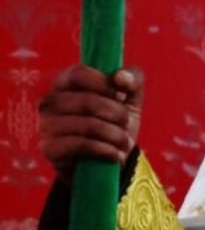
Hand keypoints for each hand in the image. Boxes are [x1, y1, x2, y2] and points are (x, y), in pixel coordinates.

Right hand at [37, 64, 143, 184]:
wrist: (110, 156)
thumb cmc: (117, 119)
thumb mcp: (131, 95)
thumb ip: (132, 78)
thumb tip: (120, 77)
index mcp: (67, 82)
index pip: (78, 73)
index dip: (104, 83)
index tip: (121, 95)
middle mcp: (51, 102)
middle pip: (85, 101)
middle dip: (115, 113)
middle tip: (127, 122)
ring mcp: (46, 125)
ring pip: (85, 125)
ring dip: (114, 134)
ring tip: (124, 141)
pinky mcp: (49, 149)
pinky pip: (80, 145)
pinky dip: (105, 150)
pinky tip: (115, 153)